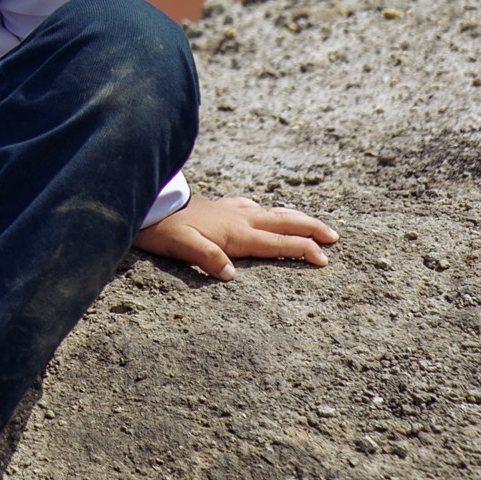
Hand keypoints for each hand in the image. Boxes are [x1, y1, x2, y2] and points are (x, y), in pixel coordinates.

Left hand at [134, 193, 336, 280]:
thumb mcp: (182, 247)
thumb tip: (230, 275)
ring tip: (312, 223)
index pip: (277, 242)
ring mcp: (230, 210)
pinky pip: (250, 206)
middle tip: (334, 237)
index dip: (302, 249)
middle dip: (310, 228)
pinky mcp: (219, 206)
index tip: (324, 259)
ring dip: (294, 218)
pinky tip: (261, 209)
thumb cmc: (163, 229)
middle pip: (282, 222)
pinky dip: (265, 210)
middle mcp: (238, 219)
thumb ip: (206, 258)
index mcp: (235, 233)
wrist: (147, 204)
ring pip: (270, 212)